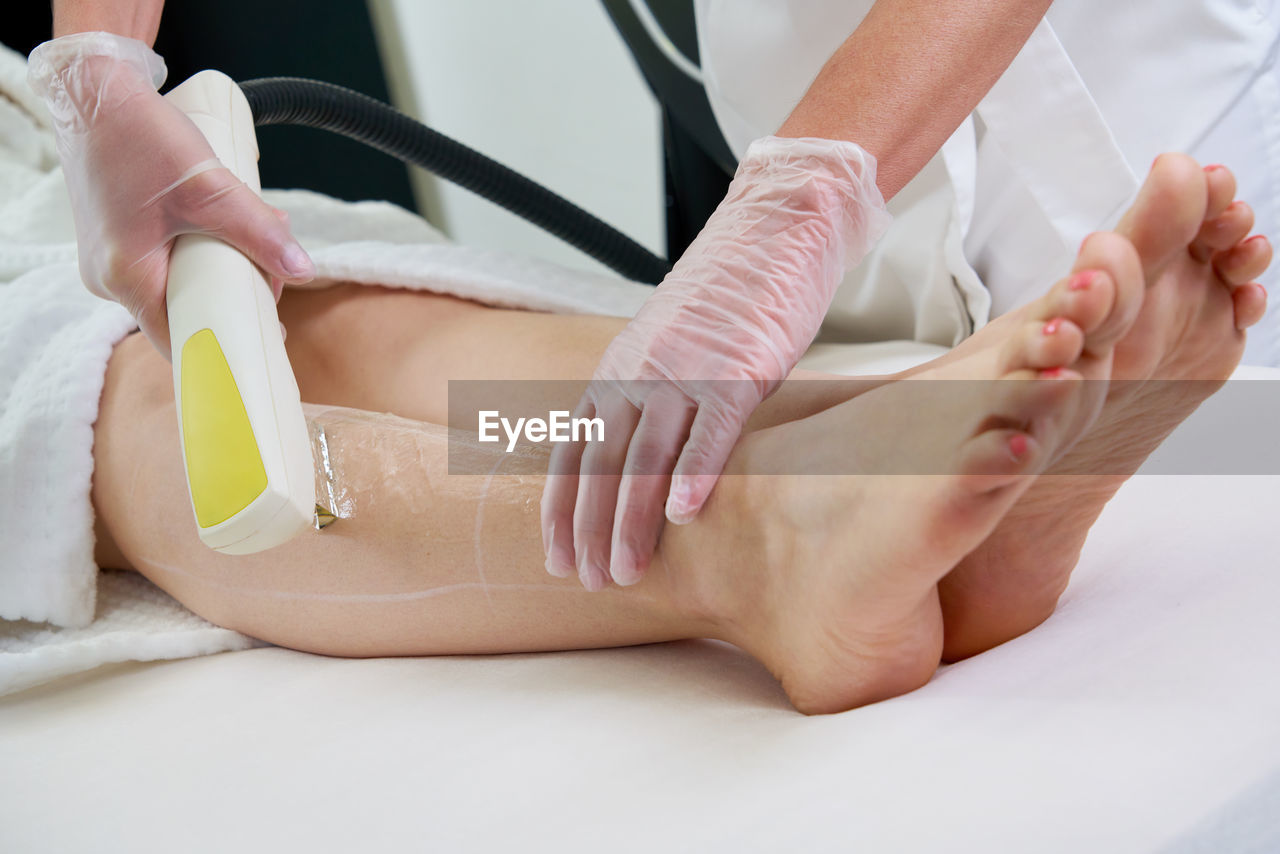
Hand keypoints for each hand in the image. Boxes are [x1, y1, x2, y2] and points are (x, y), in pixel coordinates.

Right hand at [28, 32, 313, 354]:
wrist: (93, 91)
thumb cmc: (136, 135)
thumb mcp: (209, 188)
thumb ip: (257, 233)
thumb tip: (302, 270)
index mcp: (125, 277)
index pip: (180, 340)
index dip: (225, 343)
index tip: (265, 340)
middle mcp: (110, 277)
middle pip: (186, 309)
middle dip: (237, 292)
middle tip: (273, 271)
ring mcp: (111, 257)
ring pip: (181, 281)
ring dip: (226, 264)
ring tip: (261, 235)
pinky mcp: (119, 238)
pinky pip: (167, 260)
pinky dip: (203, 248)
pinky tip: (231, 225)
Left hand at [541, 136, 890, 589]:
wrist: (775, 226)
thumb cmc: (729, 297)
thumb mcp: (669, 349)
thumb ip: (650, 399)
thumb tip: (647, 463)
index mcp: (618, 369)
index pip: (575, 451)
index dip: (563, 509)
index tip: (557, 558)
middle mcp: (638, 371)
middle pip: (601, 463)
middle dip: (589, 529)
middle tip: (588, 582)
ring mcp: (686, 368)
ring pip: (646, 455)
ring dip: (631, 519)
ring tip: (625, 572)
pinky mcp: (739, 365)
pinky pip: (711, 427)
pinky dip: (694, 472)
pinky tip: (684, 516)